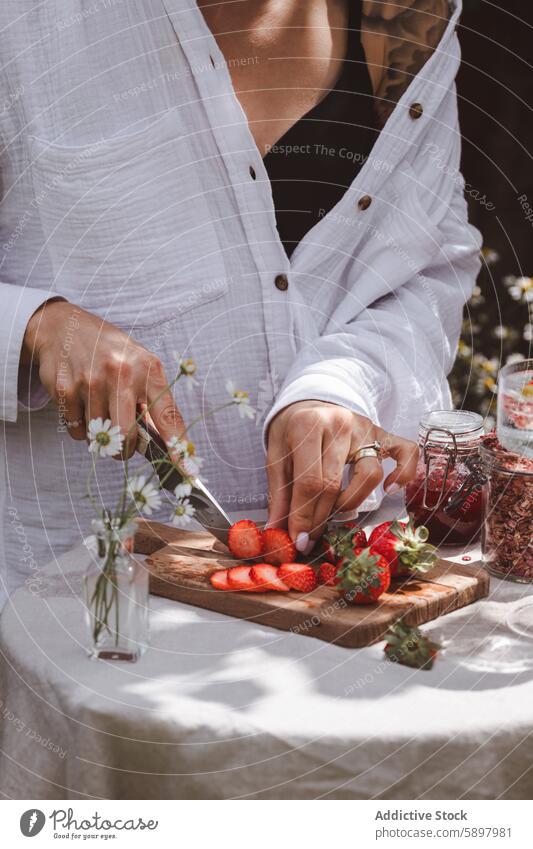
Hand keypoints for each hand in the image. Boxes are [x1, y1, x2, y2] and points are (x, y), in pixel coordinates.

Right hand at [22, 300, 183, 456]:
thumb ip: (152, 400)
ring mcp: (90, 381)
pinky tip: (83, 405)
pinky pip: (77, 431)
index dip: (178, 448)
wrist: (64, 326)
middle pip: (126, 436)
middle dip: (126, 450)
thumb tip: (165, 444)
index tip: (187, 471)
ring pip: (99, 437)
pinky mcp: (65, 389)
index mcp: (148, 369)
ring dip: (101, 435)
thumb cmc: (111, 351)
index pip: (168, 415)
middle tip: (124, 444)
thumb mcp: (140, 365)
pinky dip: (81, 428)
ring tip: (100, 409)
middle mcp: (121, 373)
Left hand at [266, 400, 418, 551]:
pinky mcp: (383, 432)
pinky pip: (406, 453)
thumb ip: (279, 493)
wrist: (310, 400)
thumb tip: (277, 530)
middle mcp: (339, 425)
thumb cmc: (292, 430)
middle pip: (334, 484)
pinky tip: (389, 490)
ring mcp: (365, 428)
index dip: (304, 517)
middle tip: (311, 538)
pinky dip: (404, 473)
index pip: (309, 482)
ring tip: (335, 512)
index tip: (299, 540)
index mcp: (307, 426)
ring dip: (351, 503)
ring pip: (368, 475)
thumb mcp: (276, 455)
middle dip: (321, 518)